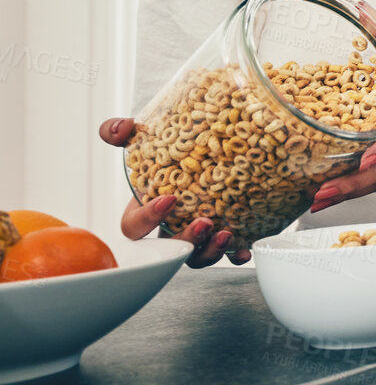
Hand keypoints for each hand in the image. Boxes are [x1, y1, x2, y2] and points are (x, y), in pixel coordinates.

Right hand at [98, 117, 249, 266]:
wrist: (201, 153)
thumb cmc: (165, 154)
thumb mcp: (145, 140)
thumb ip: (124, 133)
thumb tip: (120, 128)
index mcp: (144, 210)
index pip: (134, 226)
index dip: (147, 218)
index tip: (169, 199)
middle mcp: (167, 228)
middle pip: (167, 250)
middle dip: (185, 241)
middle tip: (205, 223)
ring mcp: (192, 235)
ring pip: (195, 257)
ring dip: (211, 251)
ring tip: (228, 234)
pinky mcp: (218, 236)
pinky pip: (225, 254)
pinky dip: (235, 255)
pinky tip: (245, 253)